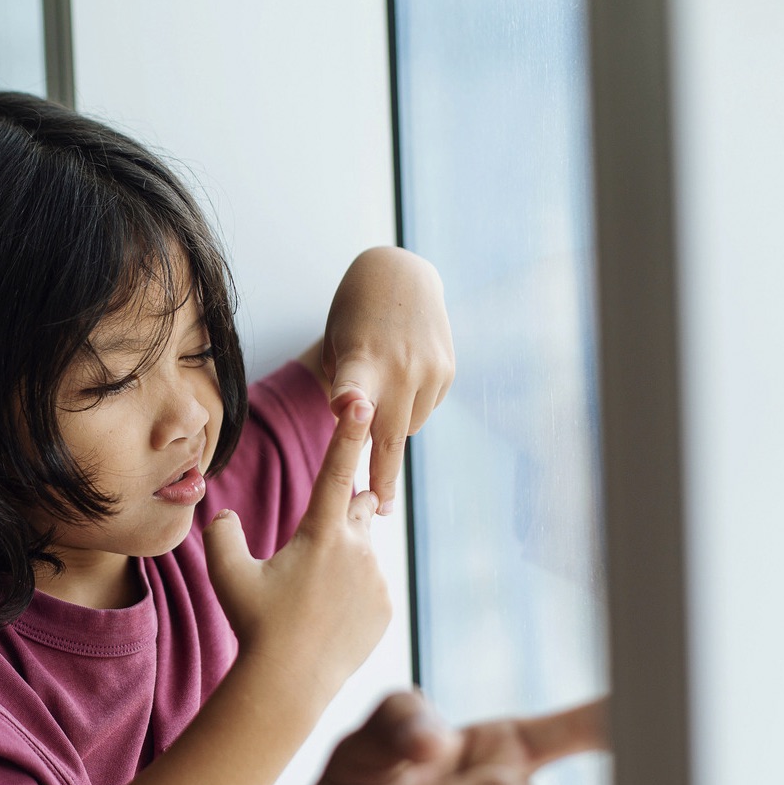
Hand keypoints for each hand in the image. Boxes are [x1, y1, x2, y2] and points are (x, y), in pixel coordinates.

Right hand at [204, 396, 390, 703]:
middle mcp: (357, 549)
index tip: (362, 400)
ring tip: (313, 597)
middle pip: (362, 505)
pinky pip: (373, 585)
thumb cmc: (255, 624)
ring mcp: (377, 579)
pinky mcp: (387, 607)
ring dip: (345, 559)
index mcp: (320, 533)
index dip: (348, 432)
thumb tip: (224, 514)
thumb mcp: (225, 573)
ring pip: (365, 550)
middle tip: (317, 542)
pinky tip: (327, 619)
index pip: (336, 470)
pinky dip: (353, 593)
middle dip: (348, 509)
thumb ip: (222, 533)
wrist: (289, 683)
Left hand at [308, 246, 454, 513]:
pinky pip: (424, 409)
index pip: (350, 382)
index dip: (348, 398)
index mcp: (359, 359)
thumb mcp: (336, 345)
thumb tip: (362, 434)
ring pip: (407, 426)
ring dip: (393, 427)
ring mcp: (428, 371)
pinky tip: (404, 375)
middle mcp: (398, 367)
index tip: (346, 410)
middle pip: (388, 434)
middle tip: (379, 509)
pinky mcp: (447, 372)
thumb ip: (346, 389)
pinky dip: (411, 404)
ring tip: (382, 392)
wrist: (399, 274)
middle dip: (382, 475)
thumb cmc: (352, 318)